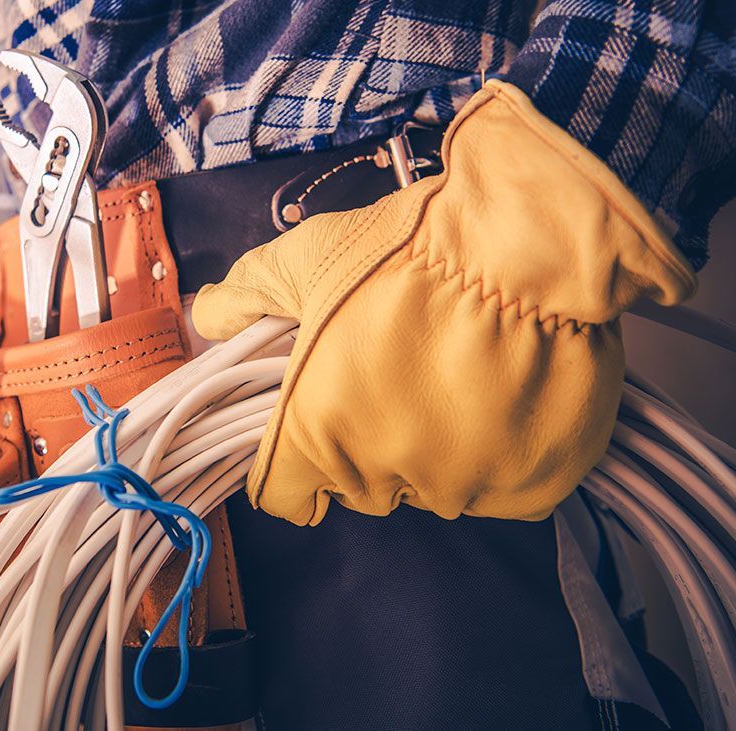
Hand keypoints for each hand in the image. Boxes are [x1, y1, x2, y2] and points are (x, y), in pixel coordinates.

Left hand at [193, 82, 695, 525]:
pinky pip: (499, 489)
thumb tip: (206, 316)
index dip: (296, 458)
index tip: (319, 424)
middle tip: (398, 375)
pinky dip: (500, 457)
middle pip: (362, 486)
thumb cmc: (405, 250)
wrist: (526, 243)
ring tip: (459, 377)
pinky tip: (504, 399)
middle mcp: (385, 477)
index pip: (285, 492)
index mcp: (316, 435)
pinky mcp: (530, 488)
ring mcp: (463, 488)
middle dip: (369, 442)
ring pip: (434, 487)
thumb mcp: (308, 258)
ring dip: (438, 449)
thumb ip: (248, 294)